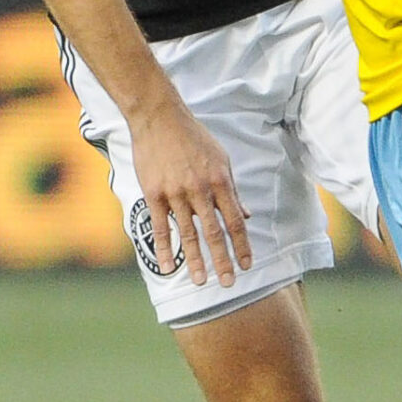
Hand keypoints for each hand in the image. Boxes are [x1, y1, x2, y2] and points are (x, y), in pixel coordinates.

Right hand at [128, 99, 251, 288]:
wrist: (159, 118)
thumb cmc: (193, 138)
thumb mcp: (221, 159)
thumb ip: (233, 191)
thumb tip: (247, 216)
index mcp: (220, 181)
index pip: (235, 221)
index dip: (242, 246)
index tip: (247, 265)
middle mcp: (201, 190)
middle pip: (215, 232)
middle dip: (223, 260)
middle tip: (228, 284)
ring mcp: (176, 193)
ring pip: (189, 234)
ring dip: (196, 261)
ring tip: (201, 282)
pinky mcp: (154, 194)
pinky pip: (161, 227)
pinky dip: (165, 249)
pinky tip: (168, 267)